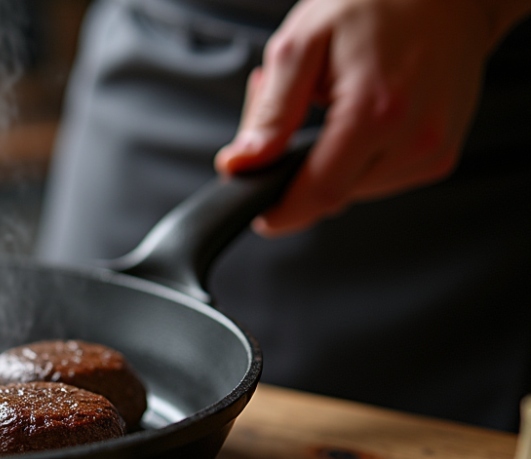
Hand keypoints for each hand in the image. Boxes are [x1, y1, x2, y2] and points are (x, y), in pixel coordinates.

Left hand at [214, 0, 530, 235]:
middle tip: (292, 114)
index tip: (259, 212)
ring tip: (330, 105)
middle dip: (299, 170)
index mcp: (375, 113)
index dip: (281, 212)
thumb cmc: (371, 5)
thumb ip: (271, 112)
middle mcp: (414, 139)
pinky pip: (382, 179)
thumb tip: (242, 164)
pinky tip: (359, 116)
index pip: (319, 194)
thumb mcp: (301, 45)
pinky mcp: (440, 155)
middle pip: (333, 194)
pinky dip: (359, 159)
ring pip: (355, 190)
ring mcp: (433, 150)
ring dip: (330, 163)